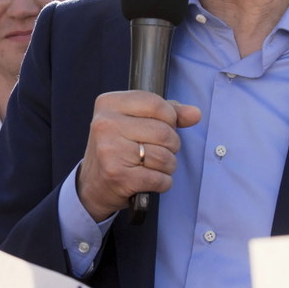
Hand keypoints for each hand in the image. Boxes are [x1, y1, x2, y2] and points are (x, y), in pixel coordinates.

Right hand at [75, 90, 200, 221]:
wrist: (93, 184)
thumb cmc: (118, 148)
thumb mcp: (135, 121)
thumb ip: (166, 113)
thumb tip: (195, 114)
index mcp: (108, 104)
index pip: (156, 103)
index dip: (170, 117)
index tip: (164, 126)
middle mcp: (105, 125)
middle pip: (164, 132)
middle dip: (171, 145)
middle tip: (158, 150)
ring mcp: (110, 151)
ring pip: (165, 157)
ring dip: (168, 166)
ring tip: (153, 165)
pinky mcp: (118, 176)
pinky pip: (160, 179)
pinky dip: (163, 182)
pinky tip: (150, 179)